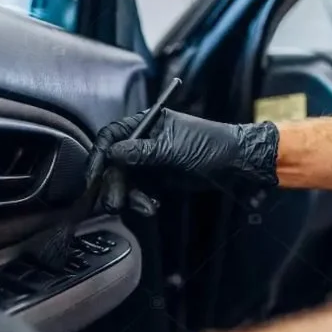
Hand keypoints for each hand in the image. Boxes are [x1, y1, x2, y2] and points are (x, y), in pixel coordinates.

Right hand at [92, 109, 279, 212]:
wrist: (238, 165)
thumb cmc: (211, 146)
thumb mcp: (174, 148)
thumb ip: (141, 152)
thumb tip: (112, 153)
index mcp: (147, 123)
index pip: (112, 136)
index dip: (99, 156)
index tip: (94, 177)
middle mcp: (143, 141)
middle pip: (114, 164)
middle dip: (115, 185)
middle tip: (115, 204)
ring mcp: (149, 161)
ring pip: (125, 181)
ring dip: (130, 197)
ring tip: (146, 207)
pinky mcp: (157, 179)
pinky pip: (139, 192)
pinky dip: (142, 201)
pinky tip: (153, 206)